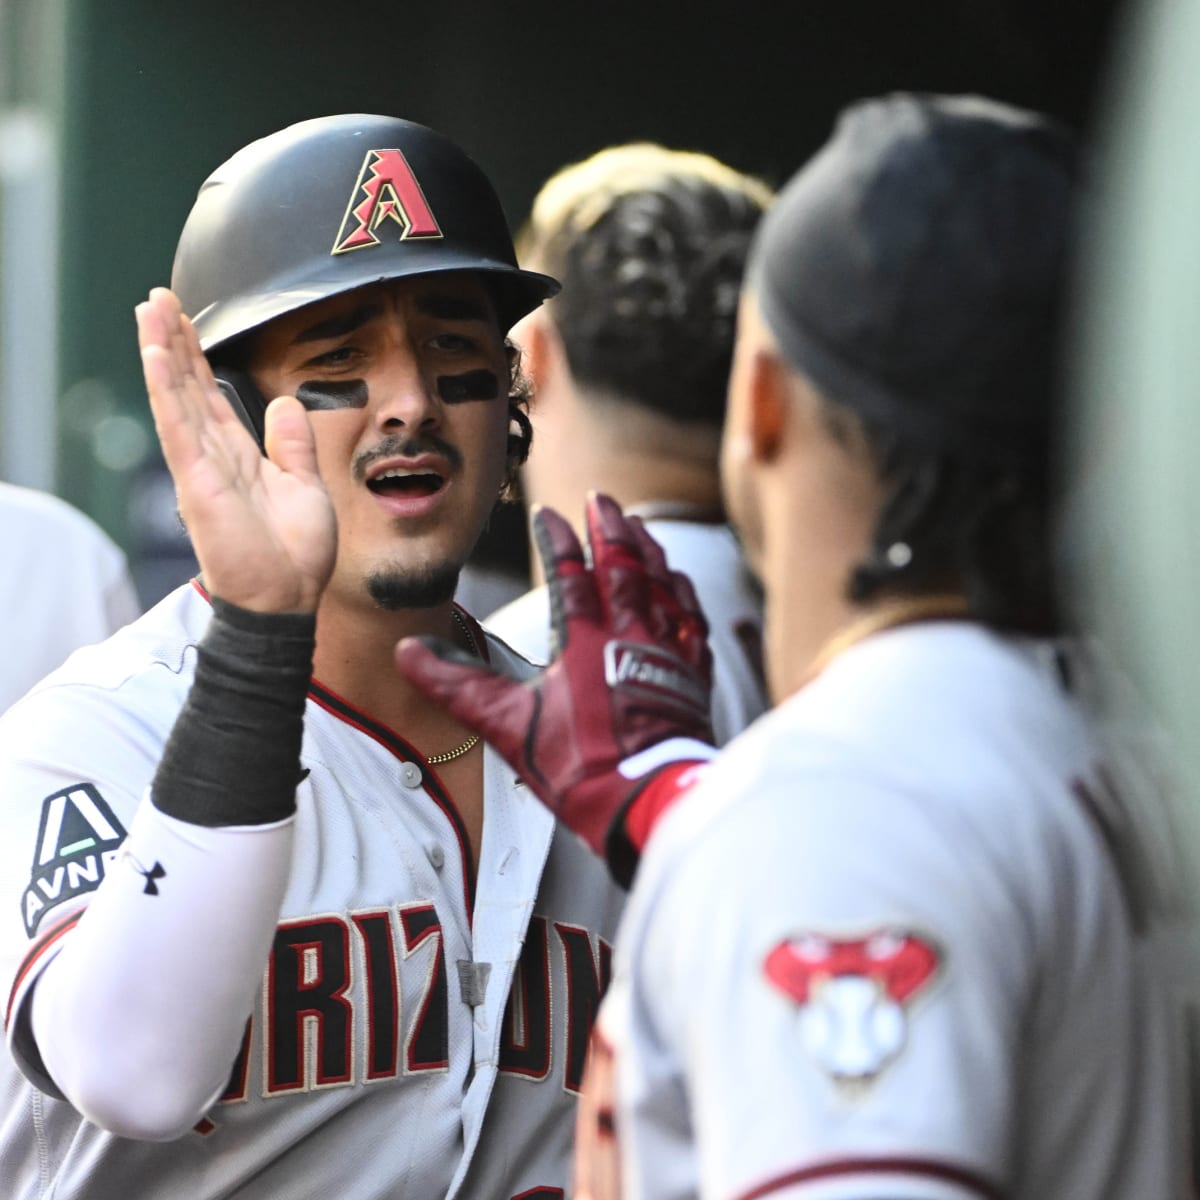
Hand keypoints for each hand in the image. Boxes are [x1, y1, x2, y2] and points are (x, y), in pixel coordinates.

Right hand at [136, 288, 336, 612]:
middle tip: (159, 297)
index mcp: (239, 457)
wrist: (289, 597)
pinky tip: (155, 354)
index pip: (210, 395)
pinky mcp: (197, 482)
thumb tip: (284, 405)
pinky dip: (165, 389)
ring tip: (150, 308)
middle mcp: (214, 457)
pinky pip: (178, 426)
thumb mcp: (304, 485)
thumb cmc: (297, 554)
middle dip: (173, 341)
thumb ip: (292, 445)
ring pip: (176, 396)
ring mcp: (201, 467)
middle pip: (187, 386)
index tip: (186, 320)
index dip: (197, 357)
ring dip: (162, 350)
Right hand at [394, 493, 714, 871]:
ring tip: (639, 526)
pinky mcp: (693, 675)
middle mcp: (632, 636)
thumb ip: (458, 686)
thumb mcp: (508, 726)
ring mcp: (668, 652)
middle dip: (611, 528)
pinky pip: (692, 619)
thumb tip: (409, 652)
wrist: (648, 801)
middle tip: (602, 500)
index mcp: (586, 641)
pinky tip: (679, 583)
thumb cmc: (579, 767)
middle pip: (623, 566)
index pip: (570, 574)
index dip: (558, 539)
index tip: (549, 513)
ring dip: (649, 551)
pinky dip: (683, 594)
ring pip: (661, 585)